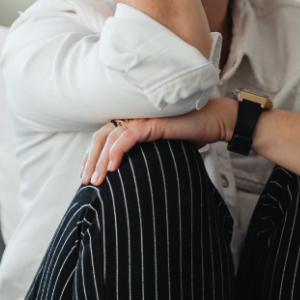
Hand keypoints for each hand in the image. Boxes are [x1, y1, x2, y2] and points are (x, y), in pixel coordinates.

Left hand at [81, 98, 237, 185]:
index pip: (103, 137)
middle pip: (102, 137)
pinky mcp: (153, 122)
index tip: (86, 175)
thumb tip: (129, 178)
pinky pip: (130, 135)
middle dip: (90, 160)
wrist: (213, 122)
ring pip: (111, 138)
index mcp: (132, 122)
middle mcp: (133, 117)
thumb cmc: (190, 136)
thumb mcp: (160, 149)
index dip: (91, 155)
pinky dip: (118, 150)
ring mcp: (142, 118)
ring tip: (97, 180)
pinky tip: (112, 166)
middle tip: (86, 182)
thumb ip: (144, 155)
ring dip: (100, 160)